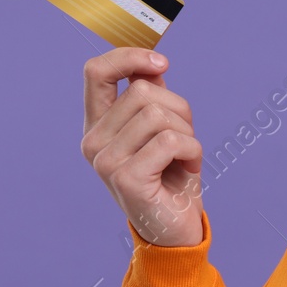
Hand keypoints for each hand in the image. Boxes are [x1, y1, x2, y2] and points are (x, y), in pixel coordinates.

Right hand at [80, 47, 204, 246]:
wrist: (177, 230)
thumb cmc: (172, 177)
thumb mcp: (163, 129)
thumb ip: (153, 97)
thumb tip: (152, 60)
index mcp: (97, 125)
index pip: (96, 72)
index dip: (128, 56)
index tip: (161, 62)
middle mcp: (93, 142)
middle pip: (142, 90)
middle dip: (178, 109)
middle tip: (184, 140)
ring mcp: (105, 161)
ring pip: (158, 114)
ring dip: (188, 133)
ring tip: (185, 158)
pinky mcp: (126, 178)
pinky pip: (171, 141)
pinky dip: (193, 151)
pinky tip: (189, 170)